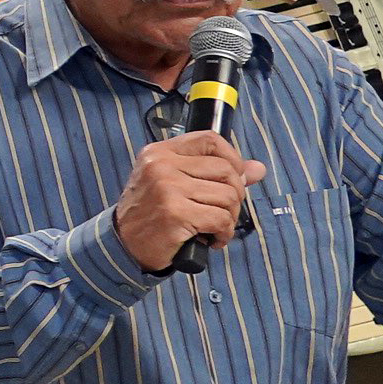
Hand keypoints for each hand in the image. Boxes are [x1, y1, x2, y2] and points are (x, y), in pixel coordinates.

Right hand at [115, 133, 262, 272]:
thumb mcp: (174, 183)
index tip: (234, 176)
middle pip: (225, 170)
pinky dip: (224, 233)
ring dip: (229, 217)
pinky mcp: (176, 214)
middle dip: (235, 194)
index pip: (209, 139)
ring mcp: (167, 189)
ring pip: (227, 196)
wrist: (124, 244)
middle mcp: (162, 165)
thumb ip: (214, 173)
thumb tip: (258, 169)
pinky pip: (221, 219)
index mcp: (160, 152)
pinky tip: (213, 239)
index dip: (232, 156)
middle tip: (223, 210)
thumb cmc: (151, 212)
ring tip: (215, 226)